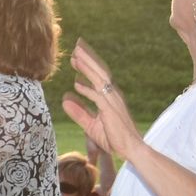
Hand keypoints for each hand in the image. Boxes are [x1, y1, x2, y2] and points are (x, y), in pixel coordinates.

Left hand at [62, 41, 143, 160]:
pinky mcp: (110, 111)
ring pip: (99, 80)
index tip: (75, 56)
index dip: (87, 66)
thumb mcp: (91, 125)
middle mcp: (112, 96)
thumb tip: (65, 101)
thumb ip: (78, 113)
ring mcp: (112, 102)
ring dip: (87, 68)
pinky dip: (87, 90)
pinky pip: (97, 97)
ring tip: (76, 56)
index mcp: (109, 98)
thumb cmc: (113, 138)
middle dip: (88, 59)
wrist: (130, 149)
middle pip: (99, 73)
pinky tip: (76, 85)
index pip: (98, 77)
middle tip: (76, 47)